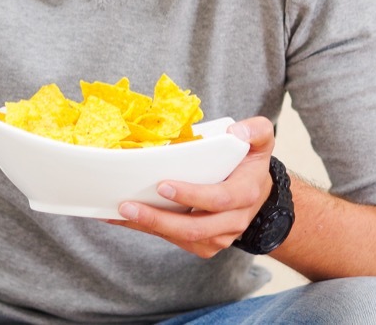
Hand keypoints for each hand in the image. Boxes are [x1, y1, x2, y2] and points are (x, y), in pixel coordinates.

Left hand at [107, 117, 276, 258]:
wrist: (258, 195)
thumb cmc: (249, 164)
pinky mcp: (202, 244)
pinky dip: (145, 230)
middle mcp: (232, 221)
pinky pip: (172, 240)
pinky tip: (120, 219)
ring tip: (115, 213)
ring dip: (146, 227)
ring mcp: (217, 237)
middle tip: (127, 206)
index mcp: (245, 194)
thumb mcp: (260, 141)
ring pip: (180, 238)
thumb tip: (235, 133)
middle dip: (158, 219)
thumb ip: (254, 130)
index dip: (191, 195)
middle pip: (194, 228)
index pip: (219, 199)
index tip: (162, 185)